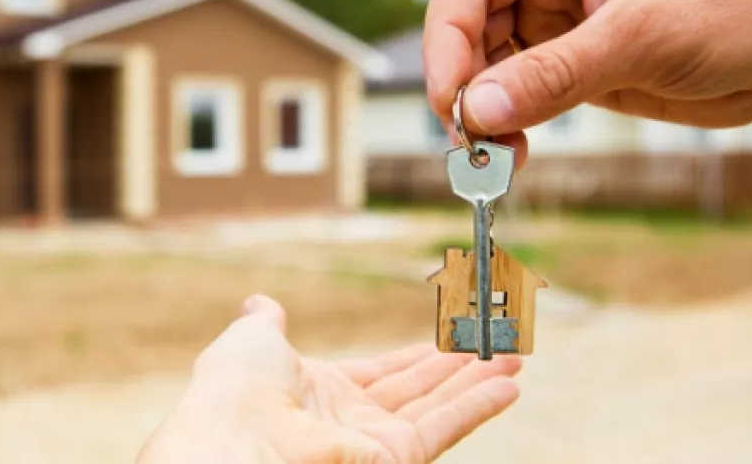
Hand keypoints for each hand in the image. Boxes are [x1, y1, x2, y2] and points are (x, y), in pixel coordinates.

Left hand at [136, 295, 520, 462]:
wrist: (237, 436)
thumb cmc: (235, 389)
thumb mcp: (251, 341)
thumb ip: (266, 323)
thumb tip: (261, 303)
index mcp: (320, 393)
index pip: (379, 375)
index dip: (413, 359)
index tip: (441, 342)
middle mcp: (352, 421)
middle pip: (417, 392)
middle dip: (457, 369)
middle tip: (495, 346)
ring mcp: (374, 443)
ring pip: (439, 408)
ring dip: (480, 382)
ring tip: (516, 359)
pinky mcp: (396, 457)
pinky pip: (446, 427)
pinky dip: (480, 404)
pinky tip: (509, 384)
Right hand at [423, 0, 751, 165]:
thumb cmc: (734, 15)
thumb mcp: (641, 38)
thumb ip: (553, 74)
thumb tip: (476, 112)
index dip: (446, 38)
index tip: (450, 97)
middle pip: (466, 27)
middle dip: (461, 83)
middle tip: (468, 139)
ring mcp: (552, 23)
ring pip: (482, 66)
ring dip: (479, 112)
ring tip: (491, 156)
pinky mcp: (564, 64)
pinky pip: (513, 94)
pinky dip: (504, 125)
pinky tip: (511, 152)